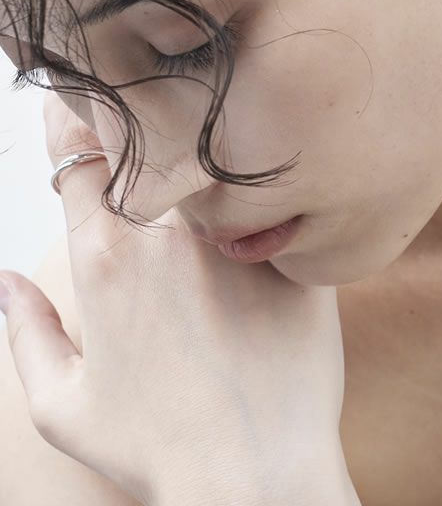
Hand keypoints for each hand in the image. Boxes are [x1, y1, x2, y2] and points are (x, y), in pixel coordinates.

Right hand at [0, 92, 358, 505]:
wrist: (256, 475)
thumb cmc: (156, 446)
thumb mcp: (64, 404)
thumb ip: (25, 331)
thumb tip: (4, 278)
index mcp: (106, 261)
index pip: (78, 157)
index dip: (73, 124)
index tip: (75, 106)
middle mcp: (168, 236)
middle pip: (144, 140)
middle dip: (132, 113)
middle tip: (137, 98)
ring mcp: (235, 239)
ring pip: (212, 159)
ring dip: (202, 142)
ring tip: (204, 122)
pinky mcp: (290, 252)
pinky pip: (277, 197)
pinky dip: (266, 183)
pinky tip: (273, 171)